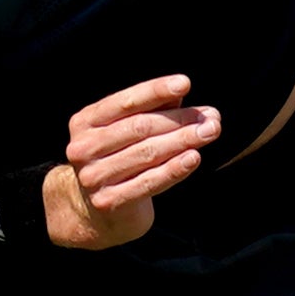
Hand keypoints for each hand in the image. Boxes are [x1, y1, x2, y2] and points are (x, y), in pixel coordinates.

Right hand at [46, 73, 218, 248]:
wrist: (95, 212)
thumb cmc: (118, 160)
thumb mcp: (126, 131)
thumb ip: (151, 110)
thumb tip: (181, 92)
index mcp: (85, 122)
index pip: (125, 102)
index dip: (156, 91)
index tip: (185, 83)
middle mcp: (83, 148)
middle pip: (140, 127)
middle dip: (179, 120)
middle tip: (211, 117)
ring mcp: (94, 177)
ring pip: (147, 153)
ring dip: (184, 140)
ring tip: (211, 131)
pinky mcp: (109, 201)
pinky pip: (149, 182)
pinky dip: (175, 169)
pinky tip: (195, 157)